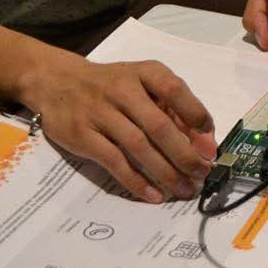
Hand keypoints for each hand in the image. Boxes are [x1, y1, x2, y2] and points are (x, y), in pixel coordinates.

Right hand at [18, 57, 215, 202]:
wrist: (57, 82)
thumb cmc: (112, 85)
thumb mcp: (143, 83)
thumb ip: (173, 107)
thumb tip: (203, 142)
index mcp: (145, 72)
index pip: (175, 90)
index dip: (196, 116)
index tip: (209, 143)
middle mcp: (122, 89)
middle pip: (159, 125)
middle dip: (185, 154)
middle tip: (202, 173)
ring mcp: (99, 112)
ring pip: (138, 146)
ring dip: (165, 172)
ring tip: (184, 189)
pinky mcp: (82, 135)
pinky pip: (114, 162)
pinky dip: (136, 181)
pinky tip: (154, 194)